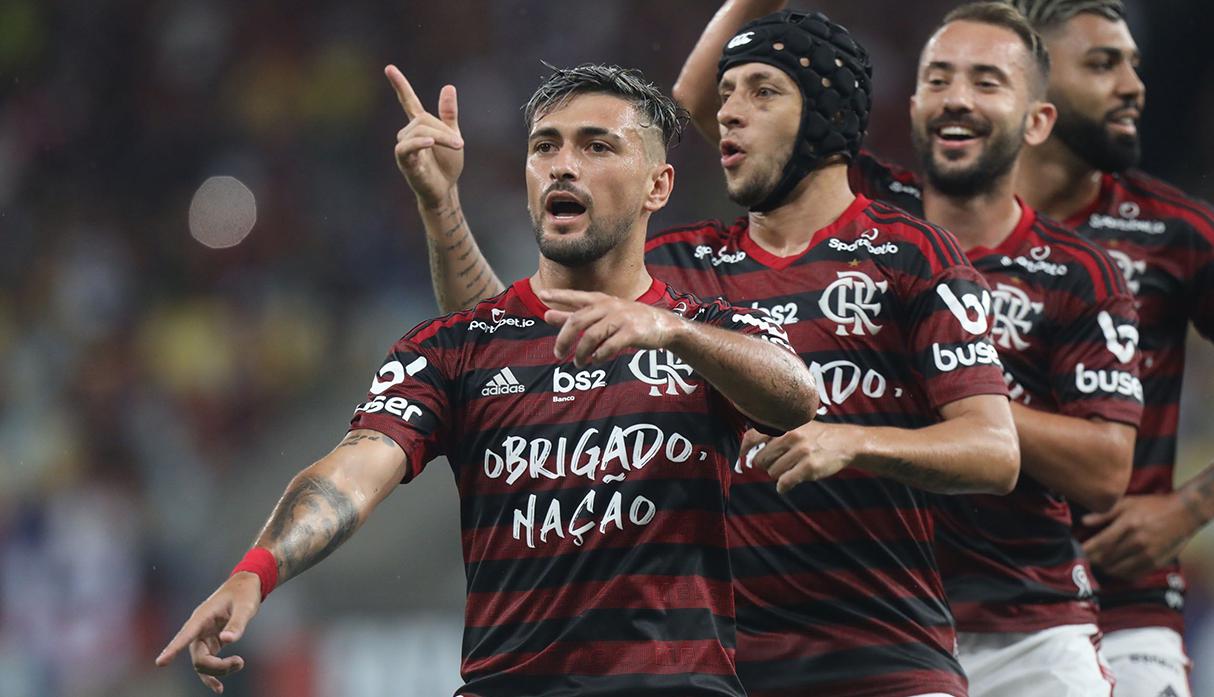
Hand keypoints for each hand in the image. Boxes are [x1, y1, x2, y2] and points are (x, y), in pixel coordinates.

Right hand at [155, 572, 261, 693]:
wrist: (245, 586)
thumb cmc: (244, 593)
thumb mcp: (245, 606)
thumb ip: (237, 623)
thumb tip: (227, 640)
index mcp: (202, 616)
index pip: (185, 635)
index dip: (173, 649)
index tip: (161, 662)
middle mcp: (198, 628)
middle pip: (198, 657)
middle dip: (216, 667)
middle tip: (240, 662)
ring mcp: (203, 636)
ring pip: (202, 663)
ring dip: (219, 670)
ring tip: (240, 663)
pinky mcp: (210, 642)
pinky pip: (207, 662)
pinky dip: (213, 674)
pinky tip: (218, 687)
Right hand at [385, 65, 463, 208]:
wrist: (445, 190)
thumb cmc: (447, 165)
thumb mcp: (453, 134)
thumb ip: (449, 113)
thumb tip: (449, 86)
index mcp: (419, 126)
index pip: (408, 101)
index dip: (400, 85)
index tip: (389, 68)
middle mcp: (408, 134)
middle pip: (422, 120)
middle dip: (443, 130)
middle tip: (460, 143)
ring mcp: (405, 148)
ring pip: (418, 132)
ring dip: (439, 137)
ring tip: (456, 146)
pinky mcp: (405, 162)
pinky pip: (406, 147)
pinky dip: (418, 143)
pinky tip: (429, 142)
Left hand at [538, 288, 682, 366]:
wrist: (664, 325)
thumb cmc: (629, 320)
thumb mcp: (602, 314)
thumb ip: (574, 315)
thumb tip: (546, 314)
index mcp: (601, 300)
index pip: (576, 296)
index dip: (559, 295)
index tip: (542, 295)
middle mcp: (609, 306)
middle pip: (578, 321)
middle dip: (564, 339)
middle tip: (558, 353)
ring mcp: (621, 319)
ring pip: (592, 336)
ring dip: (581, 353)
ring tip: (579, 363)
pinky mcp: (632, 333)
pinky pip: (609, 346)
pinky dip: (599, 356)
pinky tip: (596, 360)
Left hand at [744, 422, 857, 493]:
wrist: (846, 442)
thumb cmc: (817, 435)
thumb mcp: (796, 425)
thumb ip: (775, 431)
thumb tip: (747, 445)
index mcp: (785, 425)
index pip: (753, 436)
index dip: (744, 448)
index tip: (741, 456)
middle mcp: (791, 436)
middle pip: (761, 459)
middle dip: (767, 465)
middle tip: (779, 464)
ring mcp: (800, 451)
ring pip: (772, 472)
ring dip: (779, 475)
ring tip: (791, 469)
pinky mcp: (809, 467)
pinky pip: (784, 482)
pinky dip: (783, 487)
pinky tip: (786, 485)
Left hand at [1082, 493, 1201, 579]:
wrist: (1184, 513)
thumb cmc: (1153, 506)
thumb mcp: (1127, 503)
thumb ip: (1104, 513)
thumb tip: (1083, 521)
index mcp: (1128, 525)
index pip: (1101, 544)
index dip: (1086, 550)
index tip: (1076, 550)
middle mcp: (1137, 542)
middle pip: (1107, 559)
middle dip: (1092, 560)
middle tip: (1083, 558)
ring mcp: (1147, 555)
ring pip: (1117, 569)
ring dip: (1104, 568)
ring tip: (1096, 563)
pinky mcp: (1156, 563)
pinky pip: (1132, 574)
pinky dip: (1119, 573)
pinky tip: (1114, 568)